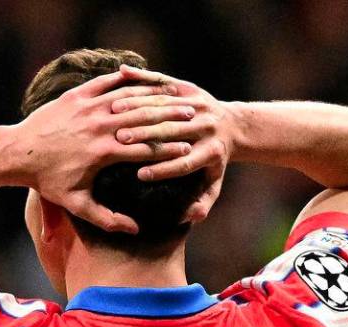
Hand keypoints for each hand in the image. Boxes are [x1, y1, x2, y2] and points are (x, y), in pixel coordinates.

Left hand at [14, 70, 198, 233]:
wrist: (17, 153)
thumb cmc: (47, 181)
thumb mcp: (76, 204)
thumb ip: (106, 219)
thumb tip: (135, 230)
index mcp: (102, 153)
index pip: (145, 149)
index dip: (169, 149)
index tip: (188, 150)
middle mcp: (98, 127)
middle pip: (143, 119)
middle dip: (169, 118)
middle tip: (192, 117)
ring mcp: (87, 108)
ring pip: (128, 98)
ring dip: (153, 97)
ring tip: (174, 97)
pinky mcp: (75, 95)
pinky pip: (106, 83)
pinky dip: (125, 80)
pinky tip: (142, 79)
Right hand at [111, 65, 238, 222]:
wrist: (232, 125)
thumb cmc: (215, 161)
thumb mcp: (214, 183)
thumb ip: (203, 202)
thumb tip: (193, 216)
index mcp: (212, 152)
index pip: (185, 163)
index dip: (163, 169)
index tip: (140, 175)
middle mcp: (207, 127)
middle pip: (173, 132)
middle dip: (146, 136)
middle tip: (120, 142)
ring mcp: (199, 106)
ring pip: (166, 107)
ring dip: (139, 111)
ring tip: (115, 117)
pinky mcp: (191, 91)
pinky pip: (163, 89)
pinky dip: (140, 92)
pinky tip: (120, 97)